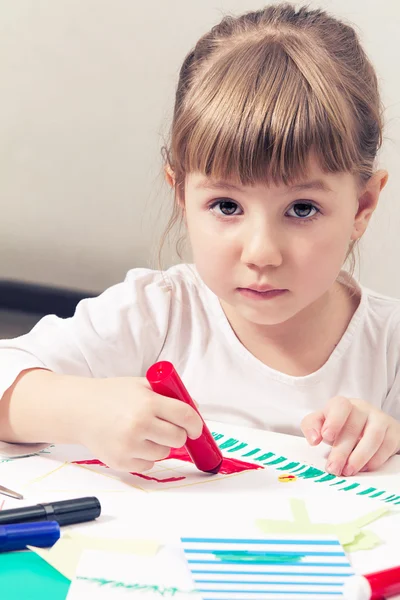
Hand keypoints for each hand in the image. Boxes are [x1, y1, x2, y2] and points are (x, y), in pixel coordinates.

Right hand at [77, 377, 202, 472]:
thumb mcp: (141, 385)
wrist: (79, 410)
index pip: (185, 416)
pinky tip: (132, 442)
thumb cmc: (111, 396)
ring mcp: (129, 445)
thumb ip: (169, 394)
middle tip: (168, 428)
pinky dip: (145, 457)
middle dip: (178, 434)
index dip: (195, 424)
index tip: (195, 428)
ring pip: (164, 453)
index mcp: (147, 402)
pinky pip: (148, 466)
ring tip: (143, 432)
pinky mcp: (121, 461)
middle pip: (178, 438)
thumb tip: (195, 409)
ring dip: (160, 445)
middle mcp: (139, 424)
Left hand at [301, 396, 399, 475]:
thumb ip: (312, 427)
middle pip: (353, 427)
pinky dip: (374, 460)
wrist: (370, 427)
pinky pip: (386, 446)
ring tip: (348, 471)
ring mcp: (379, 419)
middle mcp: (362, 409)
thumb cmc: (341, 426)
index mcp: (342, 405)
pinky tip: (364, 468)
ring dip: (359, 457)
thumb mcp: (323, 423)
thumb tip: (313, 439)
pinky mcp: (393, 432)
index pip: (340, 405)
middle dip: (341, 450)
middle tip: (333, 468)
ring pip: (373, 436)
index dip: (334, 420)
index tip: (325, 437)